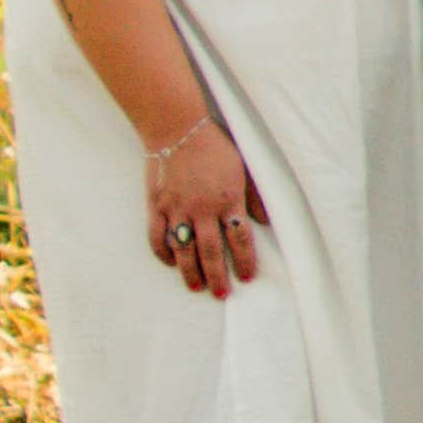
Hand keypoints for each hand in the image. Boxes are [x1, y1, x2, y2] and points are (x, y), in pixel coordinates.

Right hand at [142, 112, 266, 295]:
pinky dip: (164, 252)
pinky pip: (157, 236)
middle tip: (222, 294)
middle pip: (211, 251)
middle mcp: (202, 208)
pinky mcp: (156, 206)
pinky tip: (172, 262)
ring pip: (184, 249)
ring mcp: (176, 208)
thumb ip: (255, 196)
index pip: (239, 238)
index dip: (244, 260)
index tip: (247, 277)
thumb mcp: (244, 168)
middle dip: (217, 276)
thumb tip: (267, 222)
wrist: (177, 129)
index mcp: (227, 199)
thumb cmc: (214, 146)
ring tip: (196, 287)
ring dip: (190, 271)